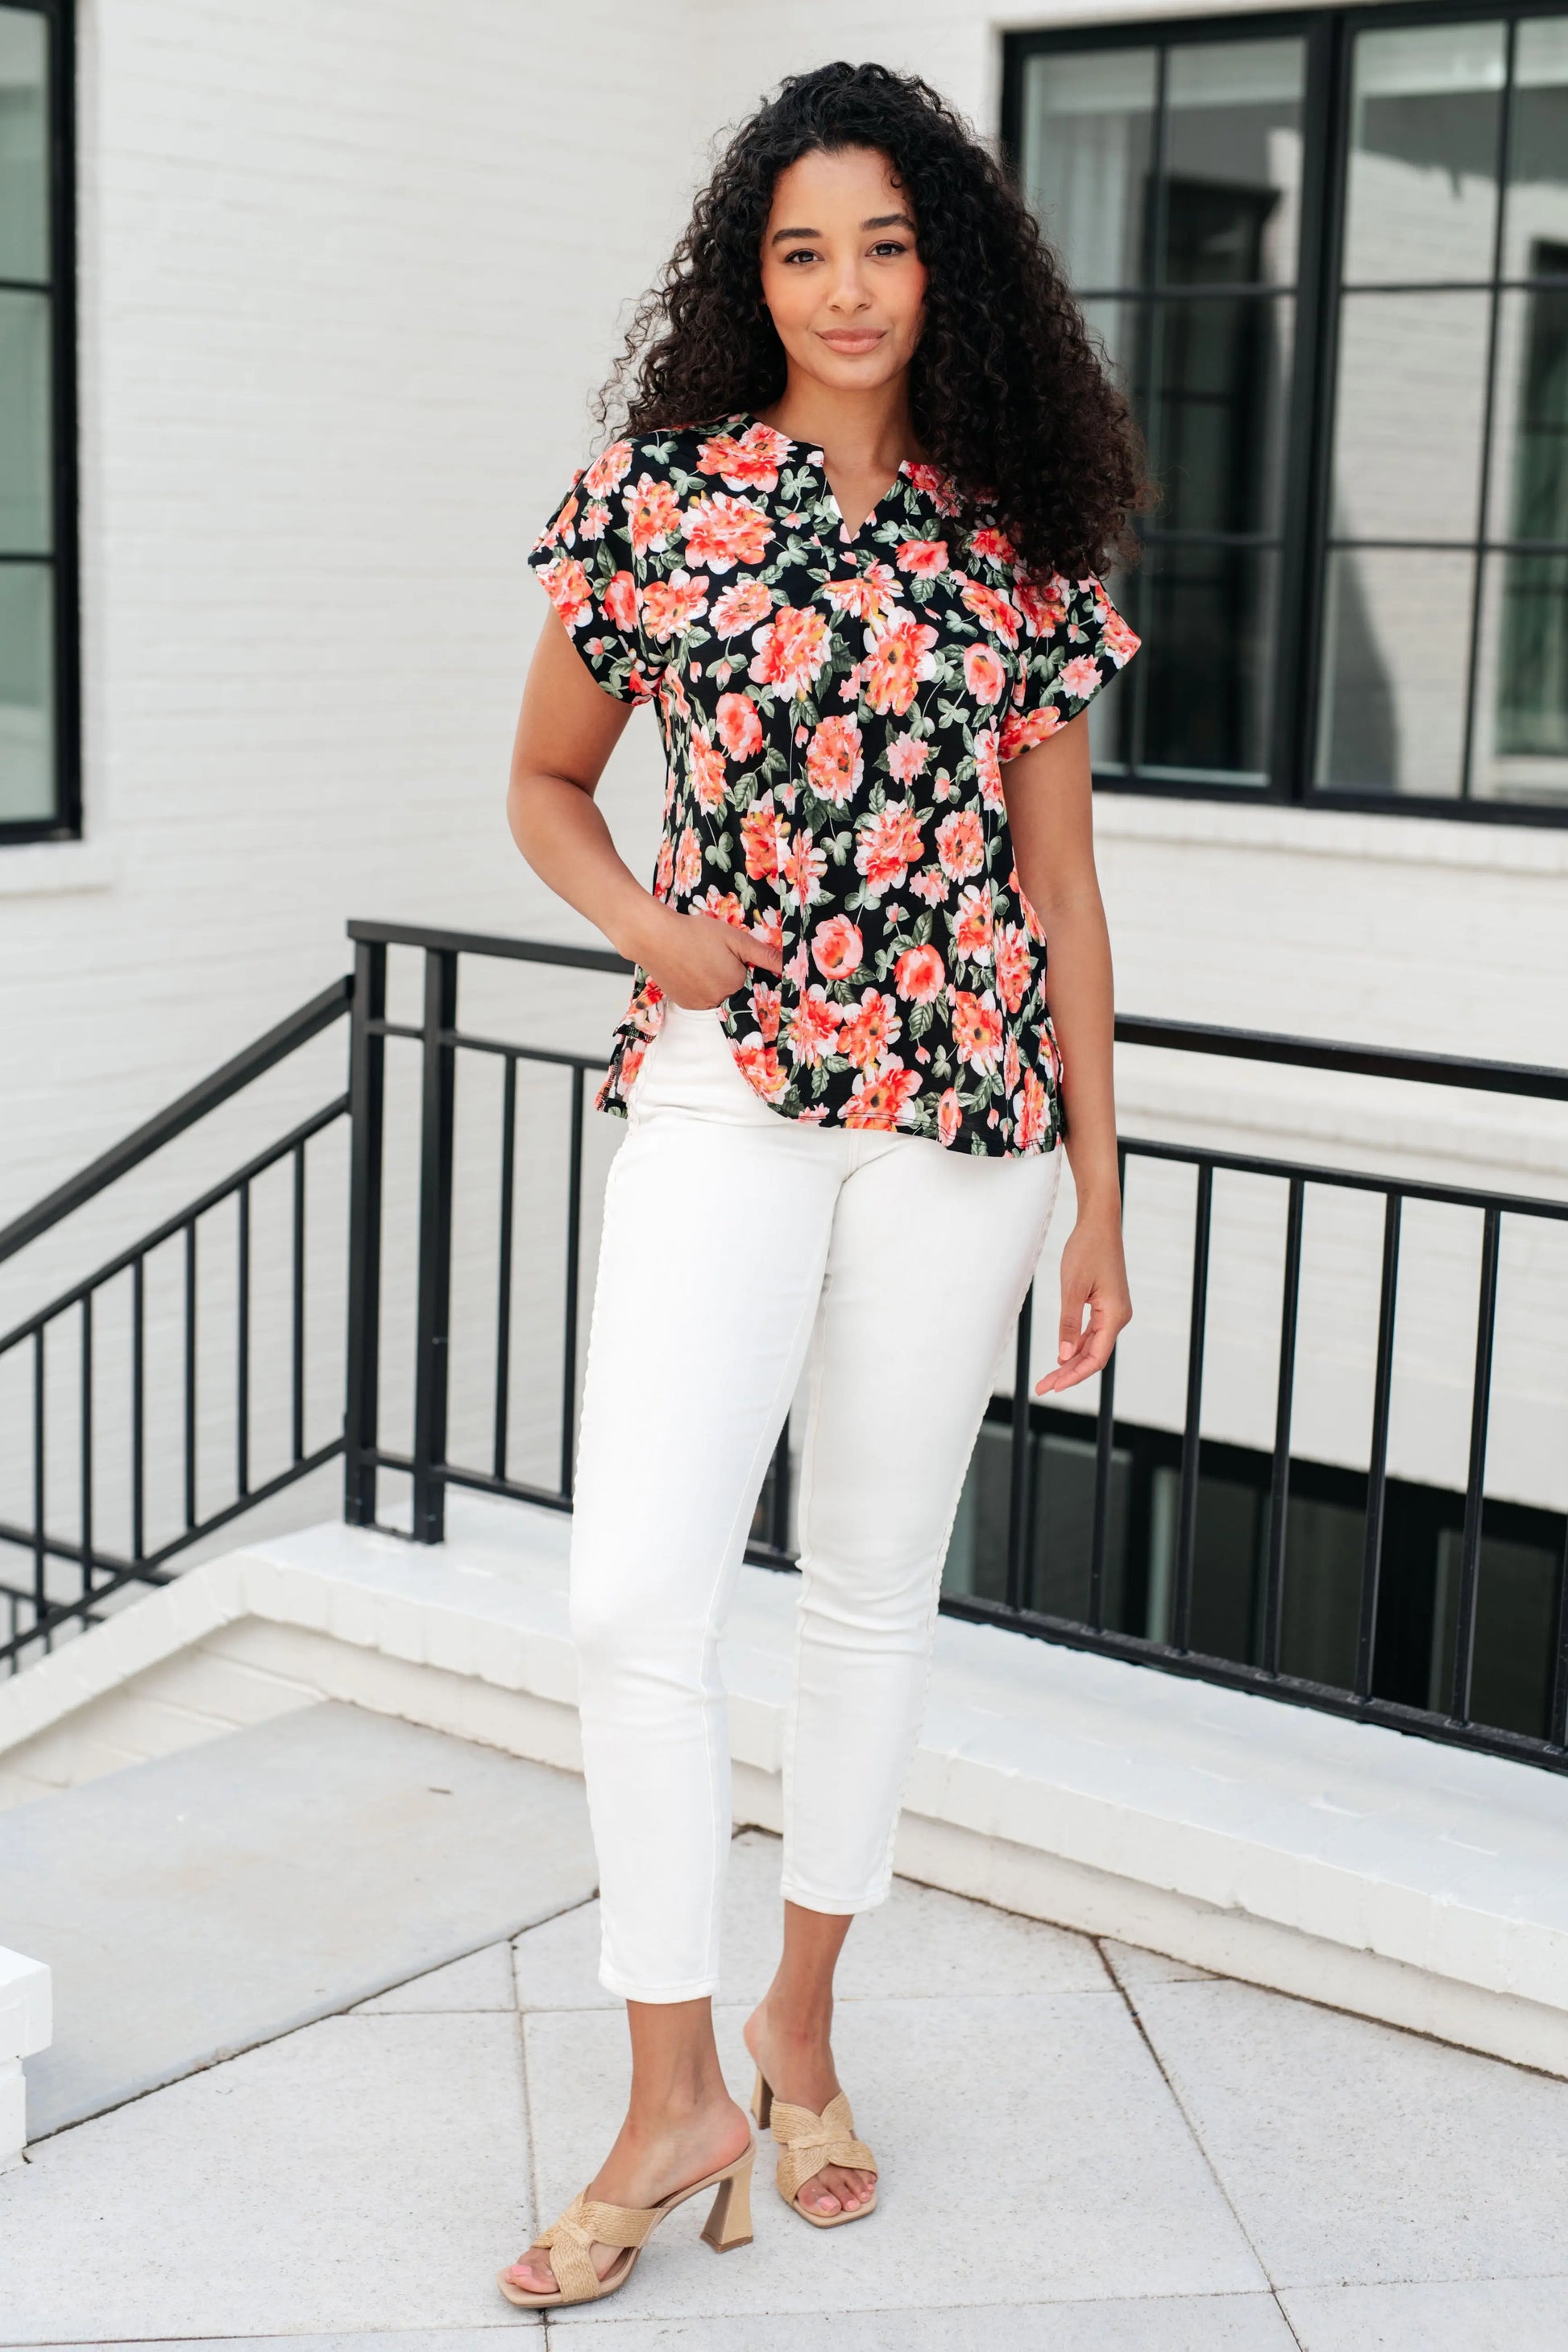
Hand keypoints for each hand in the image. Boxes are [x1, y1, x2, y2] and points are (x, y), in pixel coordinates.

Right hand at [632, 901, 783, 1010]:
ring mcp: (699, 1005)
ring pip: (717, 998)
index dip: (748, 972)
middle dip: (731, 978)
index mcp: (735, 985)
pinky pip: (701, 1001)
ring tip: (703, 962)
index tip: (738, 961)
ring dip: (715, 985)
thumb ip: (763, 954)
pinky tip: (693, 970)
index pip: (753, 985)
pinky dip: (701, 989)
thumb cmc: (695, 933)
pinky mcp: (683, 1004)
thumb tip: (789, 966)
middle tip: (715, 958)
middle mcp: (718, 1001)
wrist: (654, 937)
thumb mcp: (734, 938)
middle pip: (735, 993)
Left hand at [1036, 1207, 1130, 1395]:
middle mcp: (1118, 1317)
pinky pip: (1092, 1333)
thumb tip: (1063, 1355)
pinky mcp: (1106, 1306)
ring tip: (1048, 1378)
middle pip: (1093, 1356)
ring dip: (1070, 1362)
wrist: (1099, 1225)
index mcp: (1115, 1315)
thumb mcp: (1072, 1288)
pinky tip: (1061, 1356)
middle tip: (1042, 1388)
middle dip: (1068, 1373)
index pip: (1096, 1358)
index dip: (1074, 1375)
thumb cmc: (1087, 1250)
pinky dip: (1076, 1346)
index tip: (1053, 1386)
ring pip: (1092, 1346)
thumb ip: (1069, 1323)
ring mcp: (1114, 1312)